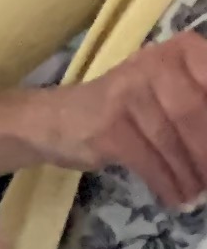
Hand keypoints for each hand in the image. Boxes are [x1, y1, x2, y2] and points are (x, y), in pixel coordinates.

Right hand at [30, 30, 206, 205]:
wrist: (56, 120)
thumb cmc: (125, 107)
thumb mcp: (169, 92)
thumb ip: (199, 102)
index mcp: (180, 50)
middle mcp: (154, 64)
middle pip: (193, 112)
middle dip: (206, 151)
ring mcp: (128, 96)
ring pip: (170, 140)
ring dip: (188, 173)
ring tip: (199, 195)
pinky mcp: (109, 129)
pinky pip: (147, 160)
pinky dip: (165, 183)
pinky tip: (175, 197)